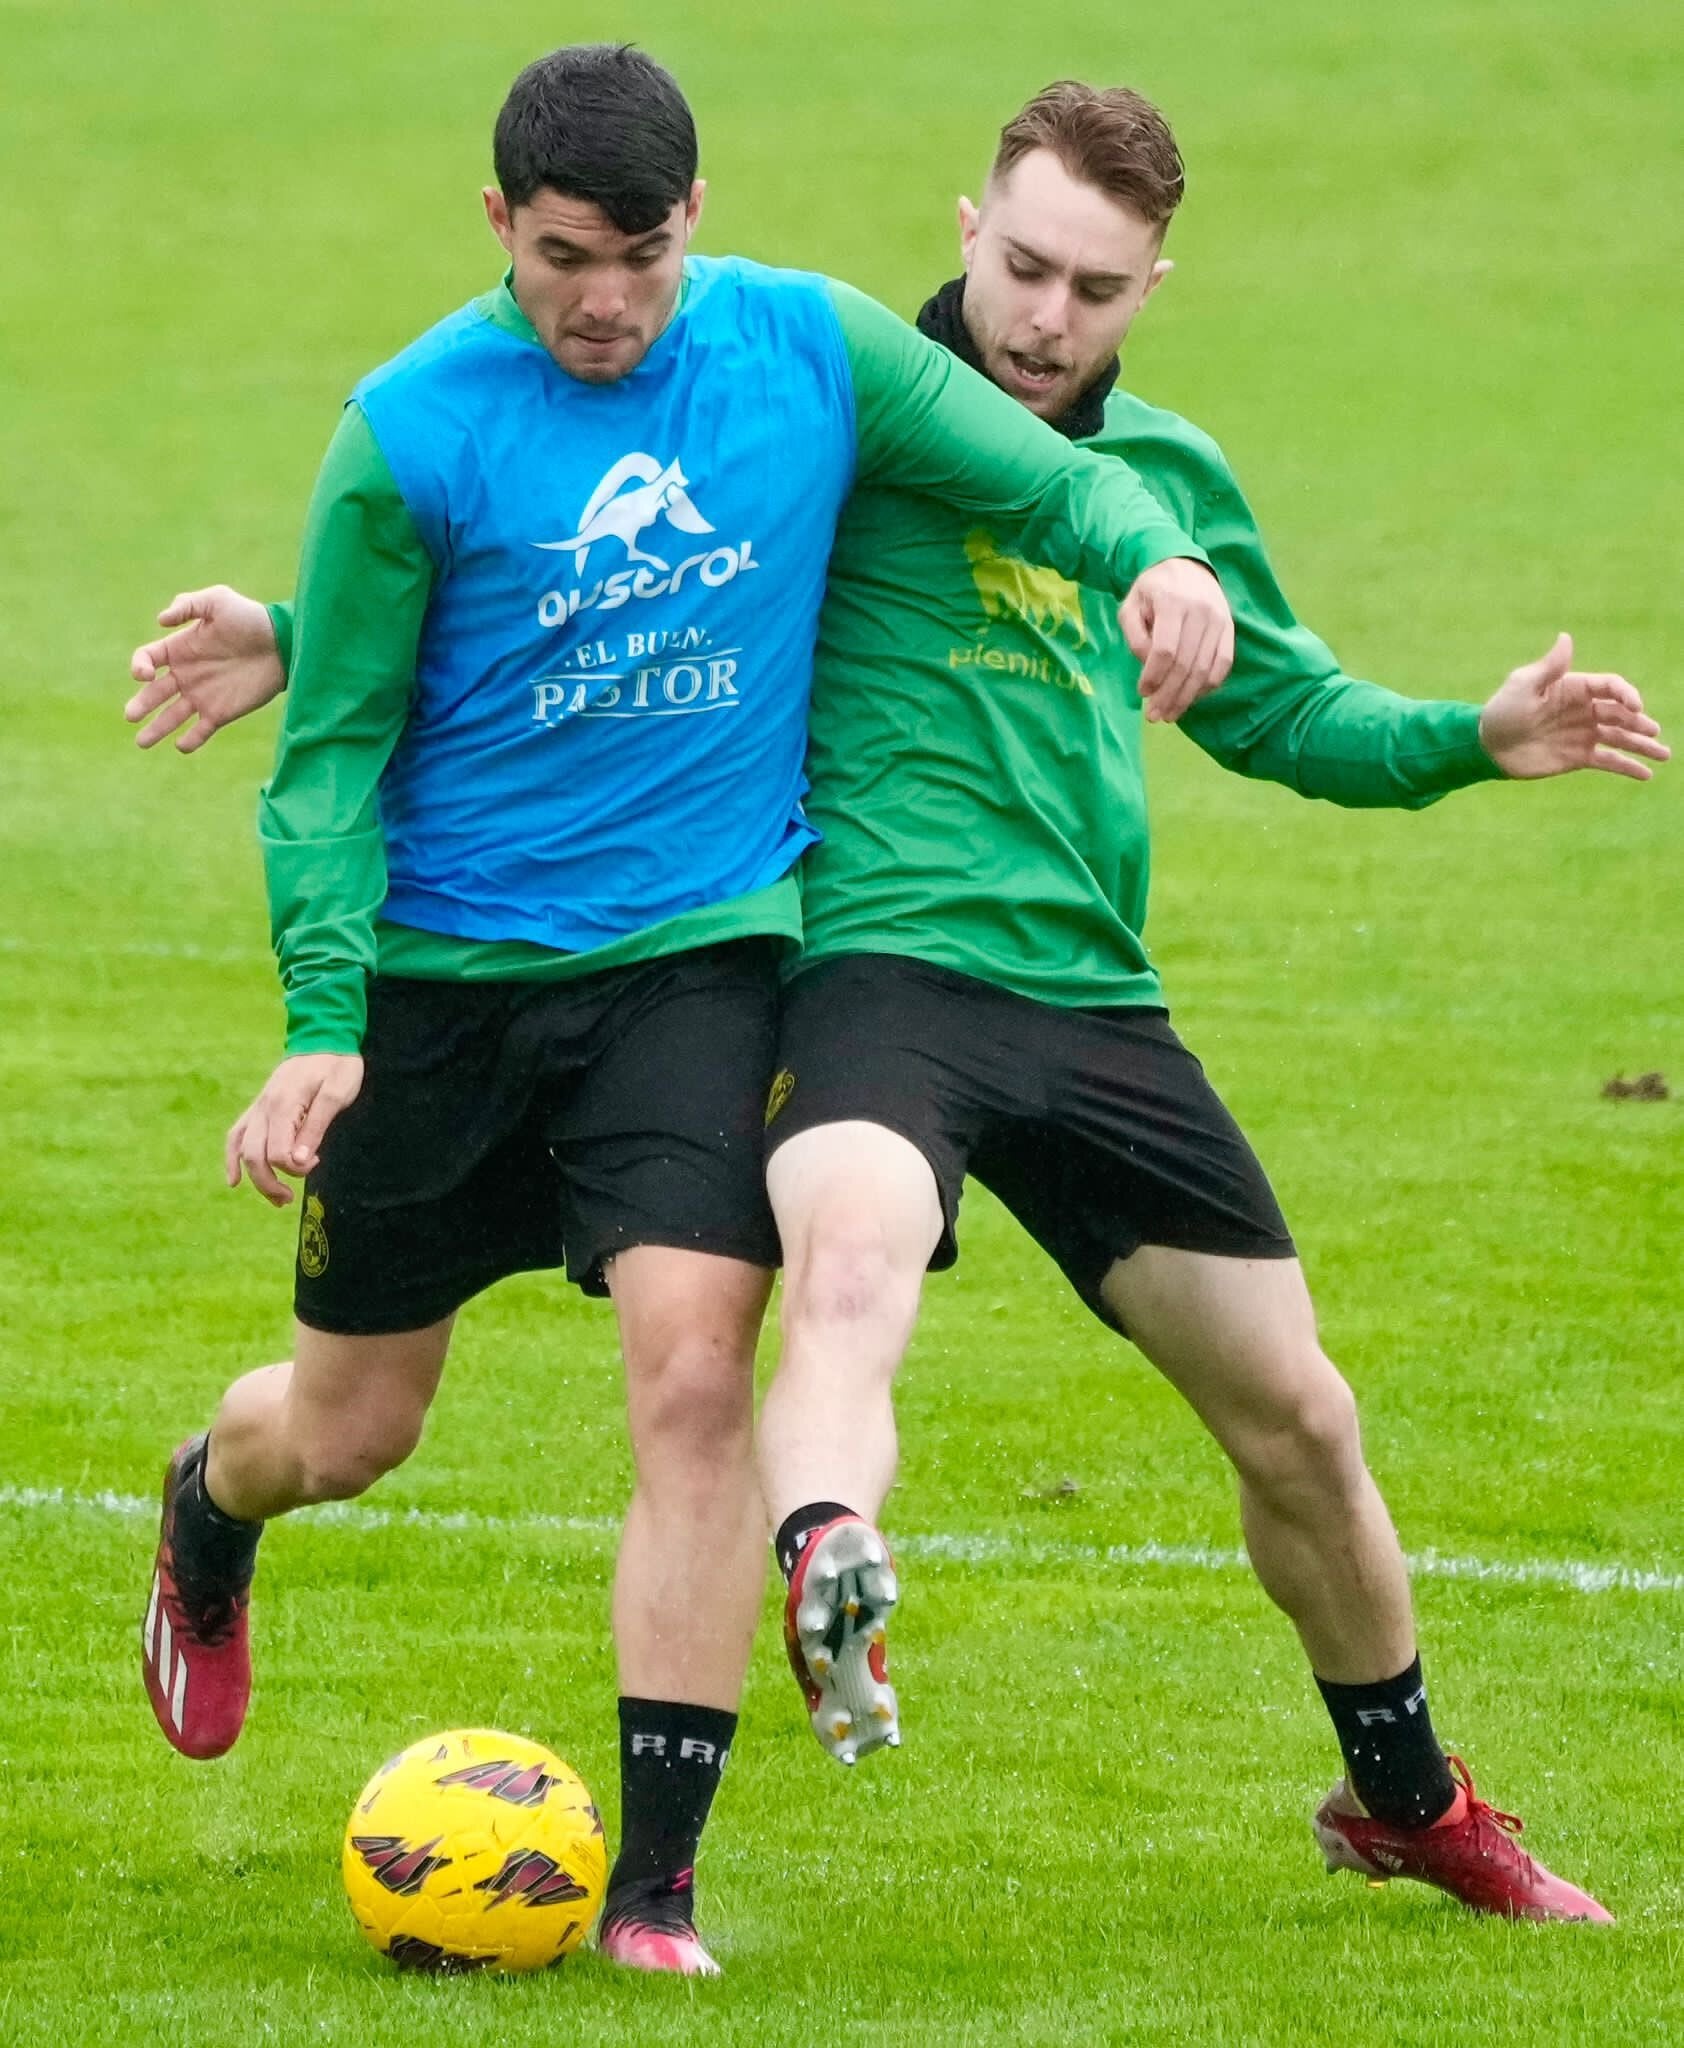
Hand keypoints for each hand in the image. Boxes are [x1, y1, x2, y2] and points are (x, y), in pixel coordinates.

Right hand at [126, 586, 283, 752]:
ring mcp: (202, 695)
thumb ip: (187, 605)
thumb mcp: (218, 600)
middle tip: (130, 716)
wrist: (284, 644)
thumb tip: (160, 620)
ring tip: (141, 743)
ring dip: (156, 729)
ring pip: (172, 716)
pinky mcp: (221, 712)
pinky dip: (190, 740)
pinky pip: (201, 730)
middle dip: (140, 705)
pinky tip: (181, 746)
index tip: (145, 675)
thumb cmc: (250, 618)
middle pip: (153, 693)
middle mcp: (186, 674)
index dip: (139, 667)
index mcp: (179, 649)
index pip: (146, 660)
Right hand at [226, 1054, 363, 1206]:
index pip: (278, 1152)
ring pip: (242, 1149)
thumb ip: (317, 1127)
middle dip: (269, 1183)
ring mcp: (258, 1107)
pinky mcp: (259, 1107)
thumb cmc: (337, 1065)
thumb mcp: (337, 1093)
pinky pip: (236, 1134)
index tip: (316, 1162)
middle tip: (289, 1198)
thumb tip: (299, 1161)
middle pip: (254, 1156)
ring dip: (254, 1178)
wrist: (324, 1037)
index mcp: (284, 1105)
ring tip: (276, 1198)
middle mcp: (264, 1108)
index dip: (295, 1168)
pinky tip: (233, 1180)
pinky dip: (231, 1158)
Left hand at [1120, 558, 1234, 722]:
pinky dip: (1208, 686)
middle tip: (1155, 716)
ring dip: (1187, 697)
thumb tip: (1147, 667)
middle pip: (1186, 664)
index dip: (1154, 676)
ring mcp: (1219, 619)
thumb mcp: (1130, 606)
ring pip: (1205, 668)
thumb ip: (1134, 636)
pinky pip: (1223, 663)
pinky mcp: (1229, 627)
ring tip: (1171, 714)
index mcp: (1172, 602)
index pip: (1165, 649)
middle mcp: (1201, 611)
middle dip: (1169, 695)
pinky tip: (1192, 698)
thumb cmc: (1152, 590)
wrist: (1185, 565)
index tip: (1142, 693)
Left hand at [1478, 633, 1668, 780]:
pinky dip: (1628, 767)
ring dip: (1643, 745)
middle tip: (1654, 732)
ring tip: (1664, 754)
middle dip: (1640, 723)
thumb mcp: (1523, 686)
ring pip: (1620, 738)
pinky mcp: (1578, 757)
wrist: (1486, 747)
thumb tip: (1566, 637)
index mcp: (1574, 688)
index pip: (1610, 687)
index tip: (1635, 708)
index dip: (1626, 695)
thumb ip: (1550, 667)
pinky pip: (1609, 761)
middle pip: (1620, 713)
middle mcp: (1583, 710)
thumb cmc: (1502, 712)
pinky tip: (1646, 774)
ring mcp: (1582, 734)